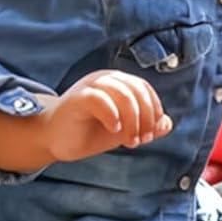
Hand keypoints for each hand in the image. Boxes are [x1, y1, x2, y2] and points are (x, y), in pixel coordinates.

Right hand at [41, 69, 172, 163]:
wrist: (53, 141)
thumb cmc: (88, 133)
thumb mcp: (122, 131)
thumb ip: (145, 126)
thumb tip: (167, 124)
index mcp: (117, 82)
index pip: (144, 89)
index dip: (154, 109)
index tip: (153, 132)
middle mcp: (105, 79)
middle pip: (137, 90)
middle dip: (146, 117)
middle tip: (142, 140)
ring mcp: (90, 86)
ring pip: (123, 93)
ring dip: (133, 119)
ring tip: (130, 141)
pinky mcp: (77, 98)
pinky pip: (99, 99)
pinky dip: (112, 115)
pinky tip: (114, 130)